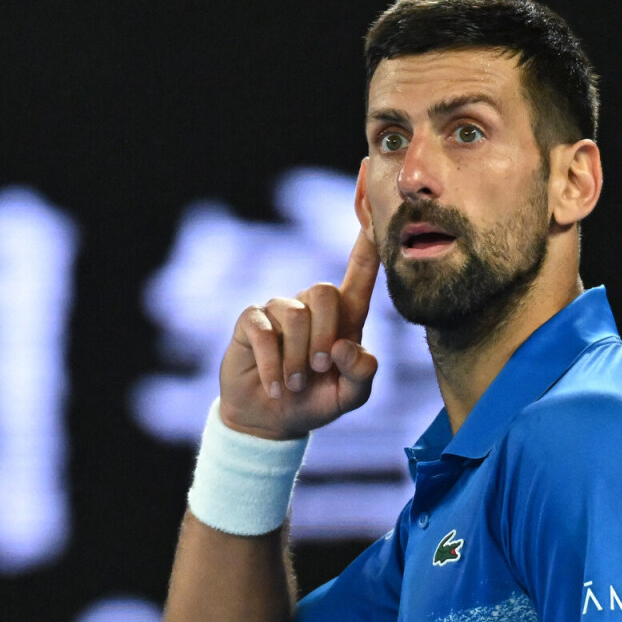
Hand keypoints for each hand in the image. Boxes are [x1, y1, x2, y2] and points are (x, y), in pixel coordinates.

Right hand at [217, 230, 381, 439]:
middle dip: (325, 335)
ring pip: (295, 315)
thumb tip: (344, 345)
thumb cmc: (315, 401)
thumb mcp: (350, 396)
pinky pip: (265, 331)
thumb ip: (363, 373)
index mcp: (345, 317)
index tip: (370, 201)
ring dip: (298, 358)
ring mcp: (279, 310)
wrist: (271, 420)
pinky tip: (276, 385)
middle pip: (325, 291)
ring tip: (295, 384)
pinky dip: (274, 364)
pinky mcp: (251, 320)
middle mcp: (312, 306)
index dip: (367, 239)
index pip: (360, 270)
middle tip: (320, 369)